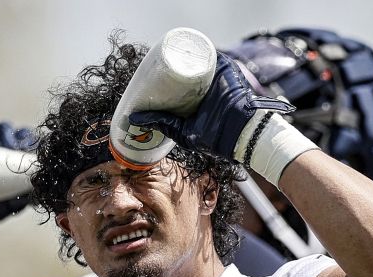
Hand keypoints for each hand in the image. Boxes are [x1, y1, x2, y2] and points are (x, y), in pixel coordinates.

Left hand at [129, 53, 293, 163]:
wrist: (238, 132)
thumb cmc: (214, 137)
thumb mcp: (182, 131)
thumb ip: (162, 123)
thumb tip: (134, 118)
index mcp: (198, 99)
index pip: (179, 81)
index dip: (165, 76)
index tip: (150, 74)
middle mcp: (206, 84)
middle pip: (186, 66)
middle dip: (171, 61)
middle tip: (154, 62)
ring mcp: (215, 74)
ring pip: (196, 57)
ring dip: (182, 51)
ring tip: (165, 51)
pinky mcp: (224, 66)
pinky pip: (208, 50)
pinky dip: (196, 45)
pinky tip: (181, 43)